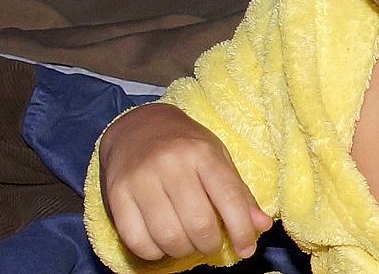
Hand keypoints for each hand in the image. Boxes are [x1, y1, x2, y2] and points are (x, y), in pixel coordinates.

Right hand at [98, 103, 272, 260]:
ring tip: (188, 242)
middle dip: (211, 244)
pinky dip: (155, 252)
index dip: (242, 230)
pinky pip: (138, 242)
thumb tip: (262, 226)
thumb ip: (239, 194)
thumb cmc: (185, 146)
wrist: (137, 126)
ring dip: (184, 250)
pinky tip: (163, 242)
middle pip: (199, 224)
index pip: (229, 198)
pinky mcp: (117, 195)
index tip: (247, 249)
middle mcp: (171, 164)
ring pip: (169, 237)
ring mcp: (141, 180)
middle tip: (211, 242)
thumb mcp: (218, 158)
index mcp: (202, 153)